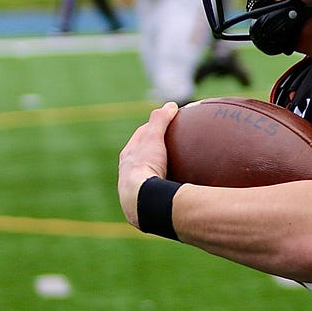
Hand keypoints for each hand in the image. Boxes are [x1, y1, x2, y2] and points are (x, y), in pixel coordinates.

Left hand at [118, 102, 179, 227]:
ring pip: (151, 177)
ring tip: (181, 171)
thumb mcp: (153, 138)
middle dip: (157, 151)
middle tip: (175, 146)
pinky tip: (183, 191)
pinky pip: (160, 193)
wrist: (141, 201)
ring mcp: (137, 191)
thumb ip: (161, 120)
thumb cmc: (145, 167)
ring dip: (163, 173)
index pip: (140, 137)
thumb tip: (171, 105)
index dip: (152, 128)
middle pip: (144, 157)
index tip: (167, 123)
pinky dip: (169, 188)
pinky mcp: (146, 206)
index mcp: (128, 158)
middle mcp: (128, 175)